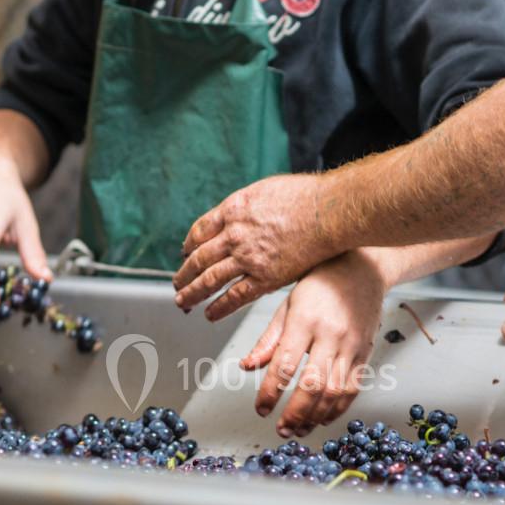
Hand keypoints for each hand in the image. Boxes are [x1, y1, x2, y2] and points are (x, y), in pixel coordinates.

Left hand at [173, 173, 340, 320]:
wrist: (327, 211)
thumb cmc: (305, 196)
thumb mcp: (264, 189)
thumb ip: (247, 204)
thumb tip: (240, 211)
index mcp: (232, 210)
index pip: (199, 231)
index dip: (189, 246)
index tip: (185, 254)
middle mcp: (234, 235)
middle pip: (198, 258)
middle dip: (184, 273)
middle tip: (177, 283)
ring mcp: (247, 258)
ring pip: (209, 280)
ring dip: (192, 293)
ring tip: (183, 302)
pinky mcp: (264, 278)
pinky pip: (234, 297)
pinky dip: (219, 308)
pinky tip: (210, 315)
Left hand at [241, 251, 385, 437]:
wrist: (362, 270)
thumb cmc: (319, 285)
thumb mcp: (287, 305)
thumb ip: (269, 340)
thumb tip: (248, 367)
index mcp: (304, 320)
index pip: (285, 365)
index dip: (271, 392)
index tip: (261, 409)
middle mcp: (331, 335)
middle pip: (313, 385)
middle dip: (295, 413)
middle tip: (281, 430)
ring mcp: (352, 346)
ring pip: (335, 392)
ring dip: (315, 417)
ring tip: (299, 430)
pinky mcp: (366, 354)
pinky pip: (353, 388)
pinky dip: (338, 409)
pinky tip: (322, 418)